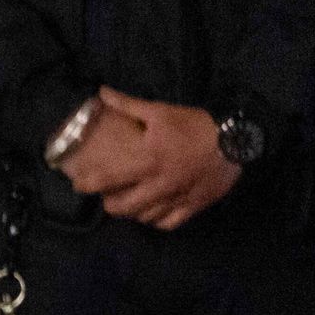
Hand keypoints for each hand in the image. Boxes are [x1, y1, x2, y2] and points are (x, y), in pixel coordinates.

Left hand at [62, 87, 240, 229]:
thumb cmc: (194, 124)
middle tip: (106, 198)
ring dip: (132, 214)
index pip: (108, 179)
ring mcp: (177, 197)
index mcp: (146, 160)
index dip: (88, 185)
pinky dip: (158, 221)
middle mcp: (158, 184)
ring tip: (127, 207)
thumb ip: (127, 105)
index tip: (78, 185)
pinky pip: (170, 223)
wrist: (236, 140)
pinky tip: (153, 215)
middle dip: (110, 205)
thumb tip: (101, 92)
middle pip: (124, 206)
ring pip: (145, 217)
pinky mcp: (194, 205)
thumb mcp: (159, 110)